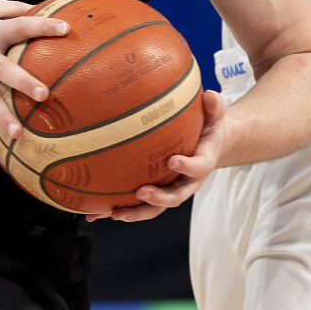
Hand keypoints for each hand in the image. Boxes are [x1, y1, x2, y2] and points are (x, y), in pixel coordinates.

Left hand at [101, 89, 227, 223]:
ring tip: (115, 213)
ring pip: (154, 208)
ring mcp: (170, 190)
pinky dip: (118, 210)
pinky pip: (138, 205)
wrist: (206, 147)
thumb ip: (214, 107)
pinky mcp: (155, 193)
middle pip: (174, 198)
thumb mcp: (215, 117)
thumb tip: (211, 95)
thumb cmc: (208, 130)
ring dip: (135, 212)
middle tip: (141, 192)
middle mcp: (186, 183)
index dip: (186, 166)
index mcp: (202, 164)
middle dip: (158, 198)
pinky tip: (95, 214)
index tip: (171, 160)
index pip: (197, 168)